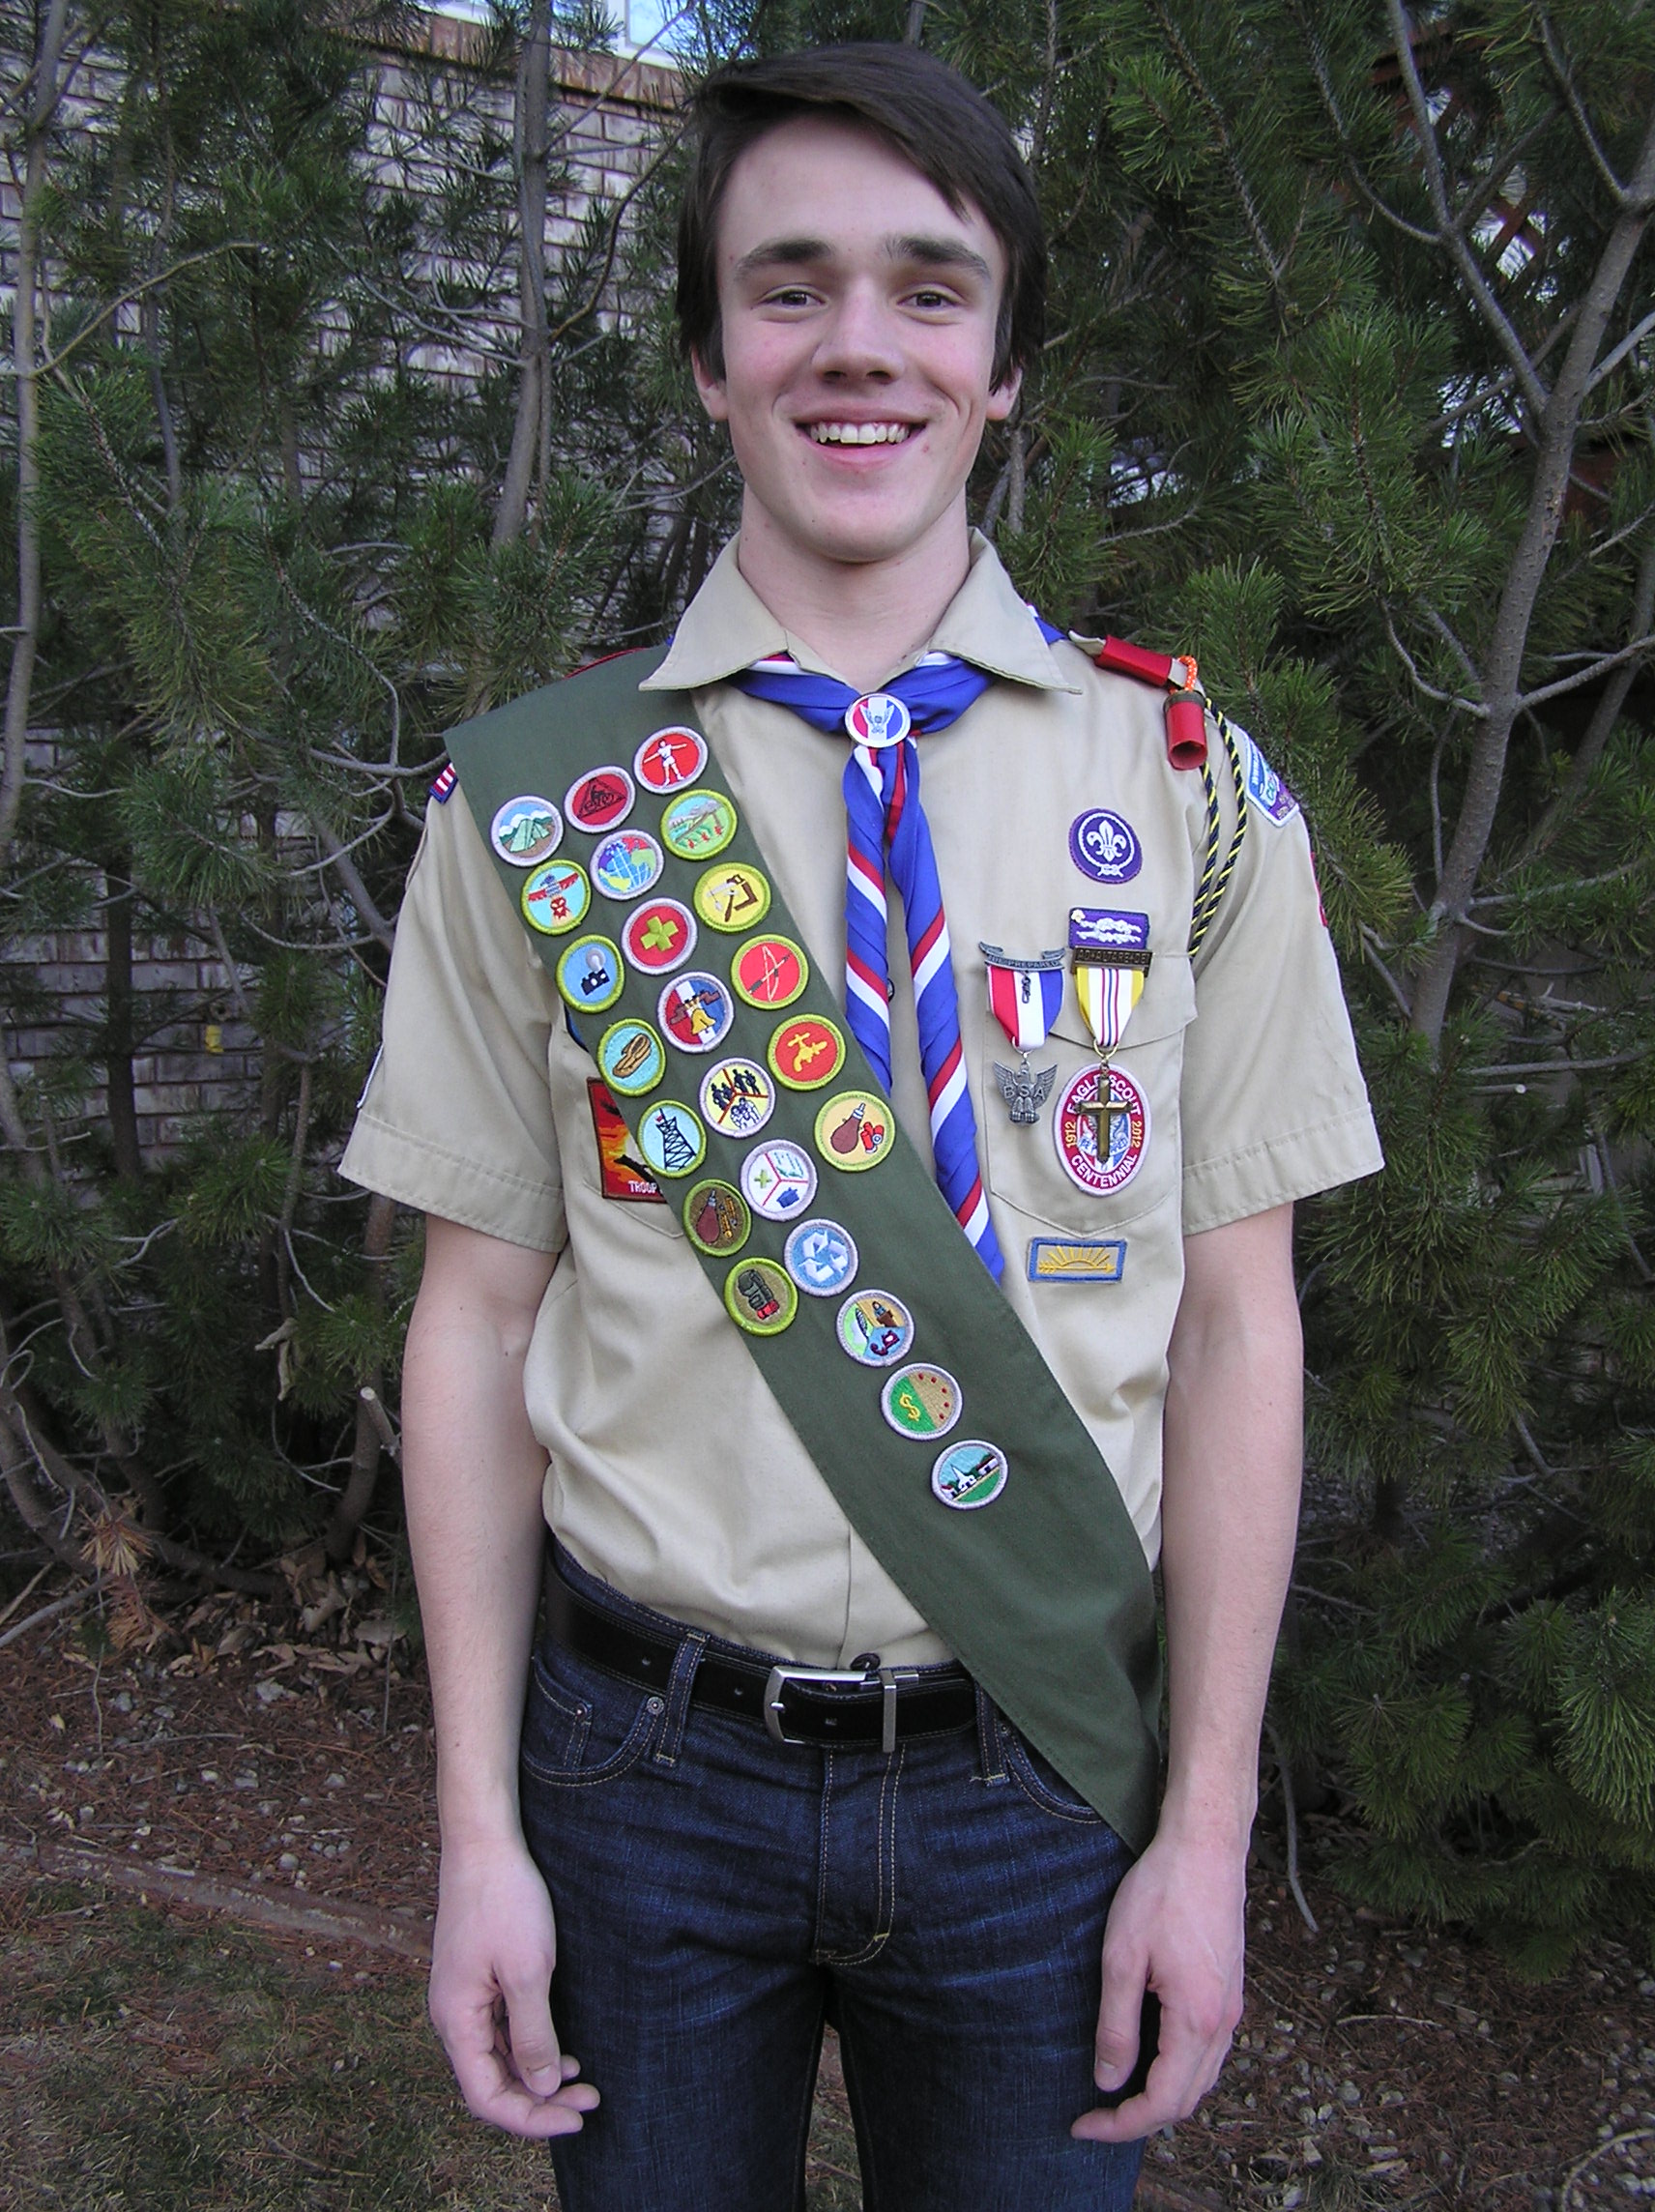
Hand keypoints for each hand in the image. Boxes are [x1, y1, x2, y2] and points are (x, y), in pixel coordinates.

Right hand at [428, 1831, 600, 2138]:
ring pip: (498, 2057)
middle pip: (491, 2081)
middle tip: (590, 2100)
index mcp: (455, 2020)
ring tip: (582, 2080)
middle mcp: (453, 2016)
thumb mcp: (528, 1971)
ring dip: (537, 2074)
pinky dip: (530, 2047)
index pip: (486, 2096)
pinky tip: (561, 2048)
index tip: (576, 2118)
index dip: (530, 2118)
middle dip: (539, 2099)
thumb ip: (534, 2034)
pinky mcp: (477, 1978)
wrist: (485, 1840)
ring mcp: (464, 1996)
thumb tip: (540, 2087)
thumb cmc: (505, 1899)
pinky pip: (500, 2030)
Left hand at [1070, 1827, 1245, 2142]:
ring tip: (1117, 2091)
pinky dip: (1180, 2071)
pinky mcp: (1231, 1992)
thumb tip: (1108, 2082)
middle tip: (1094, 2114)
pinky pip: (1208, 2053)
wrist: (1207, 1847)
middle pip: (1186, 2100)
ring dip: (1162, 2097)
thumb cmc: (1162, 1892)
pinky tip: (1150, 2056)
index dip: (1120, 2124)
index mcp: (1197, 2021)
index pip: (1162, 2102)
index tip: (1082, 2124)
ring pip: (1201, 2079)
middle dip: (1140, 2118)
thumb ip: (1116, 2026)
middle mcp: (1224, 2024)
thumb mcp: (1122, 1958)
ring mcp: (1232, 2008)